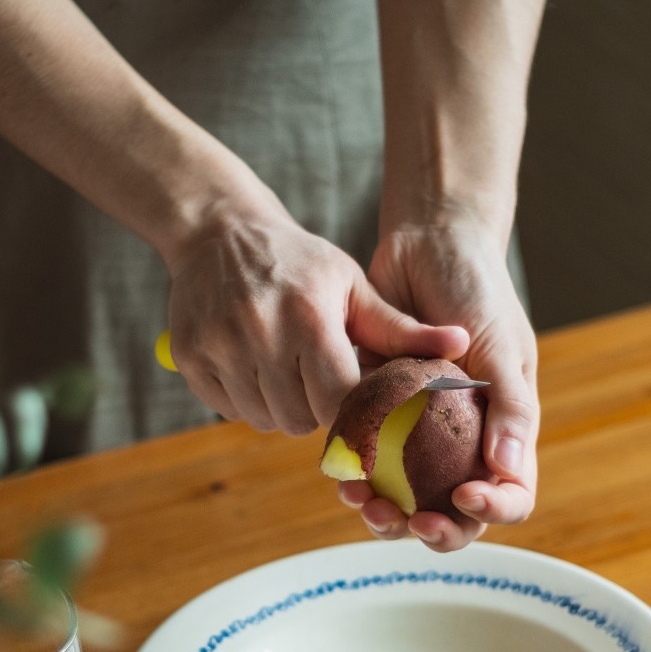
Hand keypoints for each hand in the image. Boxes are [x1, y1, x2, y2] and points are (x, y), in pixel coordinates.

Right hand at [163, 199, 468, 434]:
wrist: (219, 231)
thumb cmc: (301, 263)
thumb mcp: (353, 286)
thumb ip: (402, 328)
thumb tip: (462, 345)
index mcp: (310, 317)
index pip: (339, 400)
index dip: (352, 412)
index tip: (358, 405)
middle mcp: (260, 333)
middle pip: (300, 419)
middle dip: (316, 412)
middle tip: (319, 384)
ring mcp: (218, 346)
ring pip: (263, 420)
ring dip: (281, 409)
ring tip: (287, 372)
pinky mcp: (189, 357)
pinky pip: (228, 410)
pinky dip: (245, 401)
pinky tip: (253, 367)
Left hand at [338, 220, 538, 550]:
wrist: (428, 242)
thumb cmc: (477, 289)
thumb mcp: (502, 345)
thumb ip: (510, 408)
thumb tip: (508, 470)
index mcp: (503, 431)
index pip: (509, 493)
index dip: (491, 509)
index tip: (462, 495)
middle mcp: (463, 441)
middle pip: (453, 511)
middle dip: (430, 527)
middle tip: (405, 519)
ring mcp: (419, 433)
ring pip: (405, 497)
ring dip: (385, 511)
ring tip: (360, 500)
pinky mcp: (378, 414)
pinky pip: (367, 461)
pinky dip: (355, 475)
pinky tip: (339, 473)